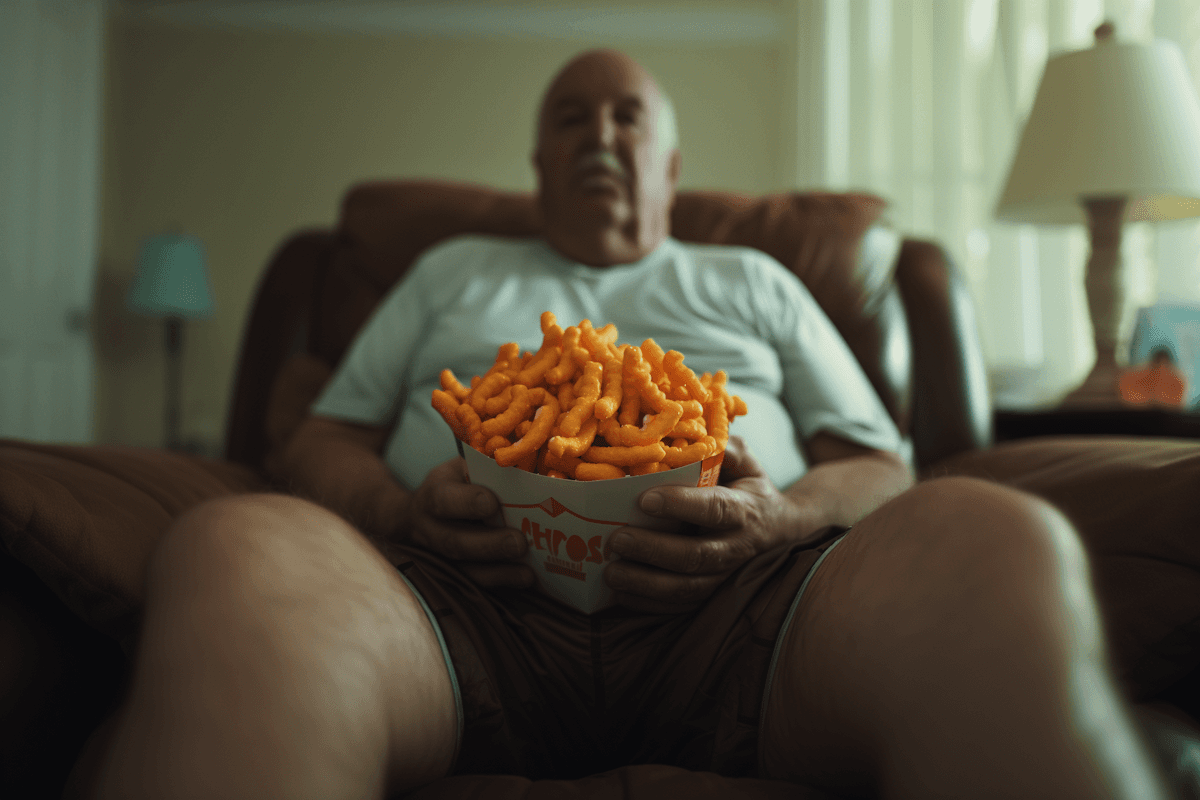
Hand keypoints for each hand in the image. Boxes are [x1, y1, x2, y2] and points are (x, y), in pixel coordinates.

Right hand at [401, 457, 533, 587]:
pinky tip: (525, 579)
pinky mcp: (452, 573)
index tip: (491, 503)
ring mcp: (439, 555)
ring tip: (527, 572)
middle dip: (489, 545)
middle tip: (519, 543)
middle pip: (454, 542)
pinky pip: (475, 583)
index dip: (467, 503)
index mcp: (434, 492)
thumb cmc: (457, 484)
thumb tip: (525, 467)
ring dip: (497, 572)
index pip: (444, 499)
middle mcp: (431, 527)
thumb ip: (486, 468)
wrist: (420, 514)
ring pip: (464, 569)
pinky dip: (501, 582)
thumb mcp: (464, 466)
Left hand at [604, 436, 803, 612]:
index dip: (681, 505)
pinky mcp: (713, 594)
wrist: (782, 530)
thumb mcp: (746, 461)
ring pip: (687, 588)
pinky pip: (681, 606)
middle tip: (616, 538)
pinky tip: (620, 594)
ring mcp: (725, 576)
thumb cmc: (750, 487)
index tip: (644, 499)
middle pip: (696, 555)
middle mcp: (737, 547)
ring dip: (646, 583)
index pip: (714, 508)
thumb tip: (689, 430)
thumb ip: (723, 446)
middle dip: (654, 550)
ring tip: (611, 572)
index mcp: (745, 509)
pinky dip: (649, 604)